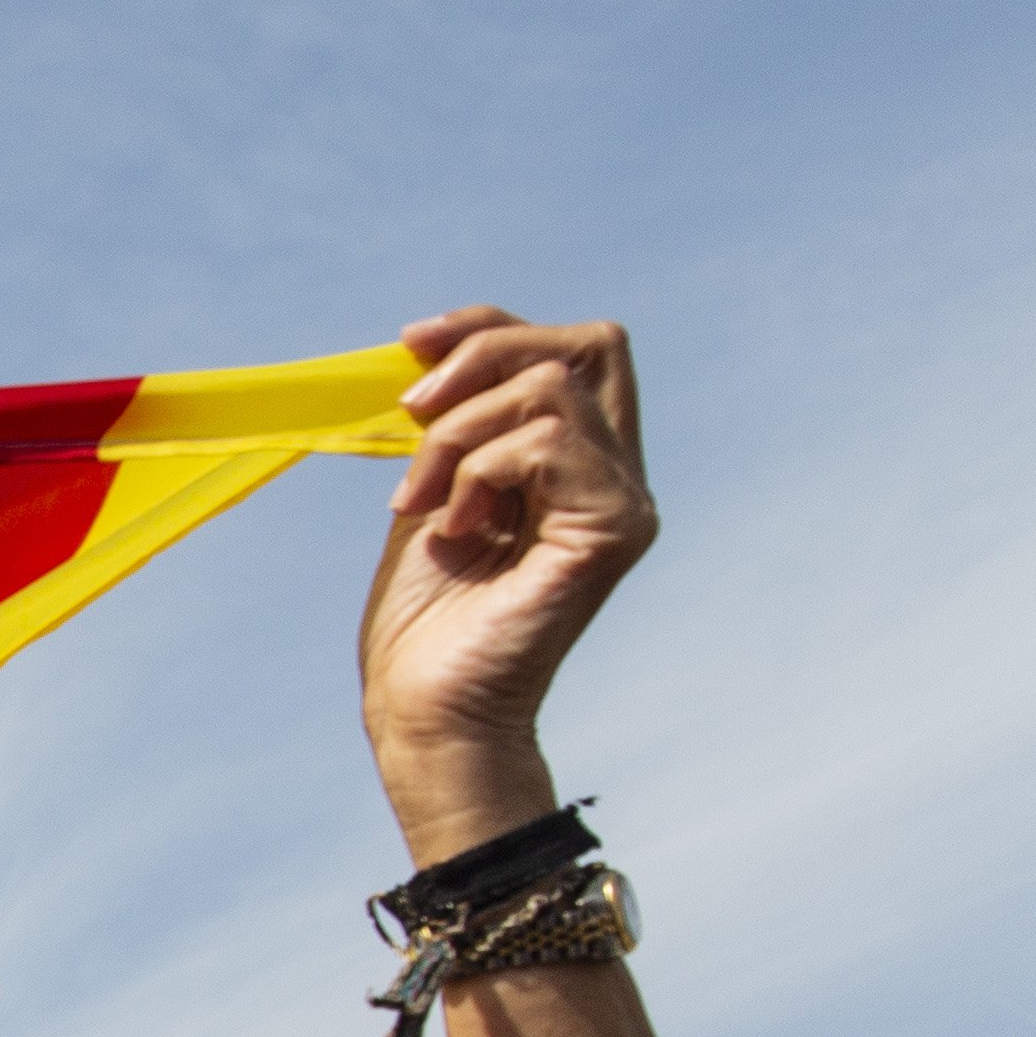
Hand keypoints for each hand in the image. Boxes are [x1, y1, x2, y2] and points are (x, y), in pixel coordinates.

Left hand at [360, 311, 652, 855]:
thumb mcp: (430, 496)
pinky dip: (479, 470)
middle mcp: (616, 475)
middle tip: (412, 415)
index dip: (490, 328)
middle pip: (585, 345)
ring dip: (459, 434)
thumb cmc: (424, 623)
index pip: (566, 349)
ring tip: (421, 502)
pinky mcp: (616, 529)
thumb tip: (429, 350)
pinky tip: (458, 529)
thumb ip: (450, 427)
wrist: (426, 709)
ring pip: (552, 388)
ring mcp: (625, 501)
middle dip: (483, 356)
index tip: (410, 345)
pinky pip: (546, 442)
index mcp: (576, 463)